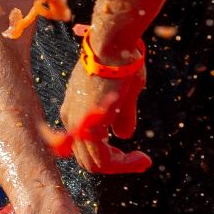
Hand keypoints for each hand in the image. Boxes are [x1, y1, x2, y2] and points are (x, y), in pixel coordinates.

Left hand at [58, 57, 150, 175]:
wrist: (112, 46)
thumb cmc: (118, 63)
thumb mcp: (122, 94)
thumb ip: (121, 116)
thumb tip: (124, 135)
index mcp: (74, 110)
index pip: (84, 145)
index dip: (108, 155)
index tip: (132, 153)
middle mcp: (70, 119)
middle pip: (87, 159)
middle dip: (116, 165)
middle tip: (141, 161)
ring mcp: (77, 124)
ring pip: (94, 164)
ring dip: (122, 167)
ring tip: (143, 162)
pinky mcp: (89, 126)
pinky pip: (104, 159)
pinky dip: (123, 164)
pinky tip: (142, 159)